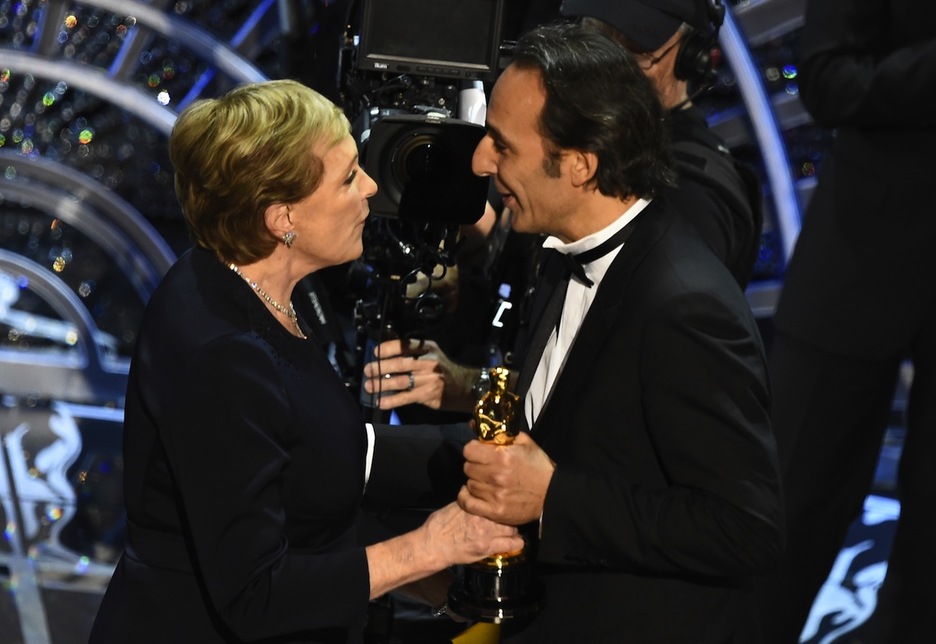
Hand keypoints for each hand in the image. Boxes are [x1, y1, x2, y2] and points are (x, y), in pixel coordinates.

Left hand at [361, 338, 477, 411]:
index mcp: (428, 349)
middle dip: (380, 367)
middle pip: (400, 363)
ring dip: (382, 384)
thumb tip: (386, 356)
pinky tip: (381, 402)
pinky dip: (392, 400)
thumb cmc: (443, 370)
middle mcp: (429, 362)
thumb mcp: (432, 354)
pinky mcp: (428, 394)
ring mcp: (429, 379)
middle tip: (368, 371)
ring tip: (369, 386)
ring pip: (401, 381)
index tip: (376, 352)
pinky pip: (406, 397)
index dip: (389, 348)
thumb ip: (414, 353)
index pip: (406, 345)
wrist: (465, 387)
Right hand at [421, 502, 523, 566]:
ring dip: (512, 530)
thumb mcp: (456, 506)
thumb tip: (478, 495)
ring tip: (509, 532)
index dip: (503, 504)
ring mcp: (486, 534)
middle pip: (509, 514)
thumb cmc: (439, 525)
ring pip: (513, 529)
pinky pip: (512, 545)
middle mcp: (483, 518)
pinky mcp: (487, 548)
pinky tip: (512, 543)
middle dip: (510, 517)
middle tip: (507, 521)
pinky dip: (515, 543)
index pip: (499, 500)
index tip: (504, 506)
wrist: (432, 545)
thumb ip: (471, 502)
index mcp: (475, 506)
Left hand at [458, 432, 554, 525]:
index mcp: (502, 456)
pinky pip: (468, 503)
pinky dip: (466, 497)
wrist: (552, 494)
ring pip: (469, 484)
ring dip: (476, 481)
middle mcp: (495, 475)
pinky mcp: (495, 511)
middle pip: (467, 467)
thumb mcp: (523, 442)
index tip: (480, 452)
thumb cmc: (538, 466)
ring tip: (488, 481)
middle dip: (475, 465)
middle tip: (485, 467)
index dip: (473, 450)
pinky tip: (473, 493)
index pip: (468, 450)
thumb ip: (497, 433)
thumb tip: (473, 424)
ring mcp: (494, 495)